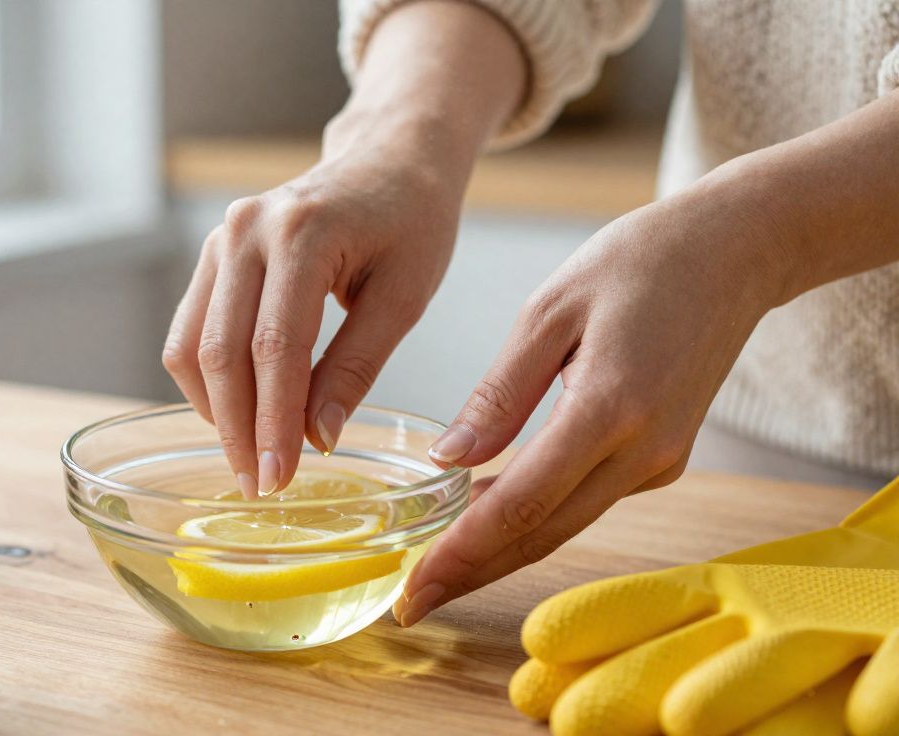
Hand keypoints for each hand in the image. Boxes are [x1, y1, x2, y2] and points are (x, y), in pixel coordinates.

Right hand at [162, 122, 464, 496]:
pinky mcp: (214, 254)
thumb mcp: (404, 296)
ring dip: (215, 410)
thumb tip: (316, 438)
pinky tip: (239, 416)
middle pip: (222, 350)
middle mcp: (247, 228)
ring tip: (250, 459)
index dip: (273, 421)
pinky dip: (208, 380)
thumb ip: (356, 366)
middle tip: (260, 487)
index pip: (275, 346)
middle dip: (238, 428)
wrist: (390, 158)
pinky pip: (191, 328)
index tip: (280, 480)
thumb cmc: (412, 220)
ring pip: (193, 344)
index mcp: (302, 232)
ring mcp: (222, 237)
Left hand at [395, 182, 792, 625]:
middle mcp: (642, 450)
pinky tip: (489, 515)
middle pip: (542, 534)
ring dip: (499, 552)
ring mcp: (660, 461)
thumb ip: (500, 393)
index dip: (461, 552)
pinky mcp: (664, 459)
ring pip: (565, 525)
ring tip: (435, 570)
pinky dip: (536, 516)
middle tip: (410, 605)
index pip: (520, 504)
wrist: (736, 251)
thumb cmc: (639, 262)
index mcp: (609, 408)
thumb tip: (449, 461)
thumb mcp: (550, 310)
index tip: (411, 588)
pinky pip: (587, 500)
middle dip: (471, 574)